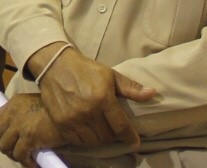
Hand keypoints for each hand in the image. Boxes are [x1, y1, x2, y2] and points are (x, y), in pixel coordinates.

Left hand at [0, 93, 64, 164]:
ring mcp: (19, 126)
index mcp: (13, 104)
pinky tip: (33, 164)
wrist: (69, 111)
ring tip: (24, 158)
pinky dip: (25, 162)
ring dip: (13, 155)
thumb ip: (23, 113)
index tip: (8, 139)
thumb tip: (19, 128)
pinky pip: (20, 155)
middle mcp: (13, 114)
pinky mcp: (29, 137)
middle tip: (14, 151)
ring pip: (4, 146)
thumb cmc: (55, 109)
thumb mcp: (34, 104)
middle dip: (3, 146)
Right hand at [33, 46, 155, 148]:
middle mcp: (88, 111)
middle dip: (114, 135)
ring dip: (100, 138)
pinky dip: (85, 139)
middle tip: (114, 130)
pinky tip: (87, 131)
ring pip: (93, 140)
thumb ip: (130, 87)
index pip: (121, 126)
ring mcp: (73, 119)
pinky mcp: (60, 123)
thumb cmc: (85, 69)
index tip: (135, 142)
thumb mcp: (110, 75)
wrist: (54, 65)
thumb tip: (152, 93)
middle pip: (107, 136)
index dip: (130, 136)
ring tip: (101, 130)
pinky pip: (77, 140)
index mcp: (103, 98)